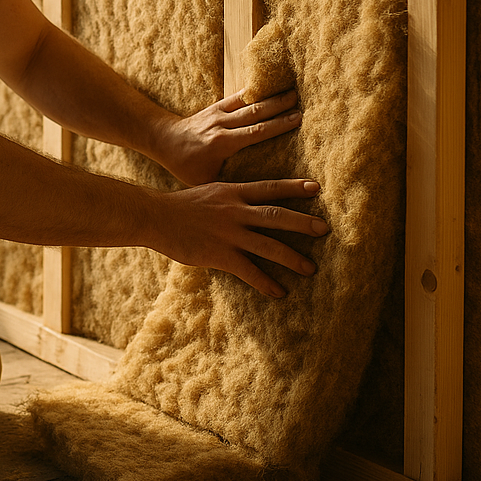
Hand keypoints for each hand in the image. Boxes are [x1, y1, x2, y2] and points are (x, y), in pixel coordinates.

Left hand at [155, 89, 302, 186]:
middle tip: (302, 101)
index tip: (297, 119)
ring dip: (271, 96)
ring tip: (293, 91)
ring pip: (248, 102)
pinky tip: (271, 85)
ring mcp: (218, 113)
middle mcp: (221, 125)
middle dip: (279, 106)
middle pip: (255, 113)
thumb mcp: (204, 179)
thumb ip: (229, 182)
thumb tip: (256, 193)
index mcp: (221, 143)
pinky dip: (255, 91)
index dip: (276, 125)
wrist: (165, 140)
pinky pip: (238, 97)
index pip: (254, 132)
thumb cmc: (186, 165)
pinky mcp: (216, 106)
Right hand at [155, 178, 326, 297]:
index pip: (270, 188)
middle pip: (277, 215)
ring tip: (311, 269)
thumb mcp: (208, 192)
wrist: (155, 216)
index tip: (317, 187)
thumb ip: (228, 198)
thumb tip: (246, 204)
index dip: (294, 187)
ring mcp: (229, 233)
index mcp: (232, 193)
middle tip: (325, 229)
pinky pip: (249, 271)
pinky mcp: (220, 254)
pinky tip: (280, 293)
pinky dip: (267, 283)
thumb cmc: (179, 205)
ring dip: (293, 258)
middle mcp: (235, 211)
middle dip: (303, 223)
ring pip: (269, 245)